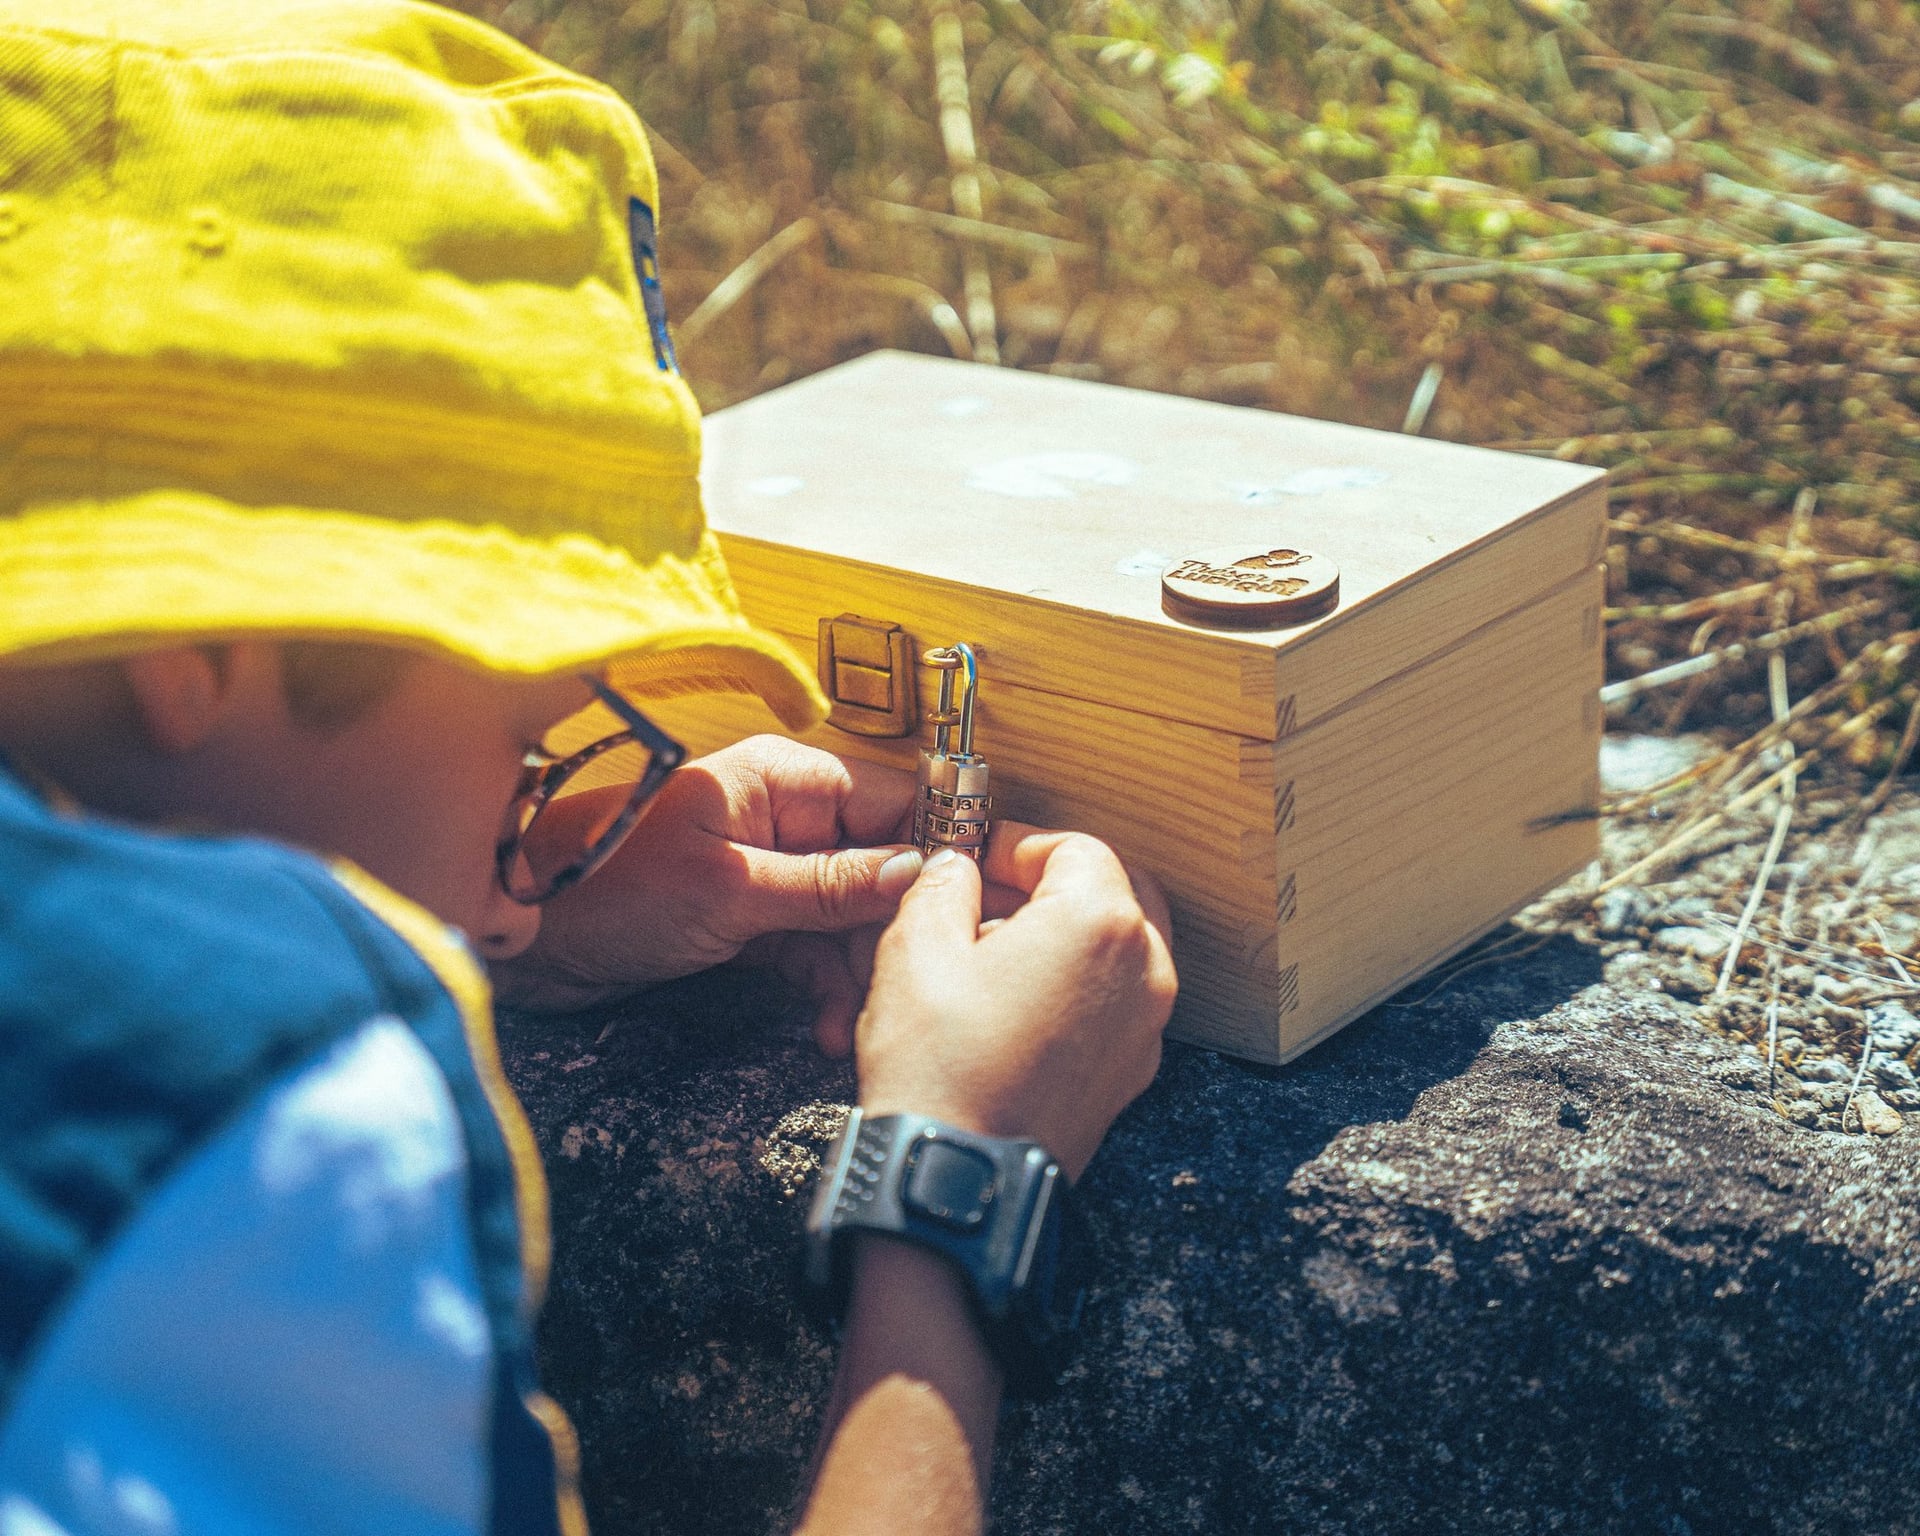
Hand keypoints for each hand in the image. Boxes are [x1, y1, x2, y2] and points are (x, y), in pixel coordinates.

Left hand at [493, 735, 919, 1040]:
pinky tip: (826, 1027)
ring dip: (858, 972)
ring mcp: (767, 869)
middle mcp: (783, 816)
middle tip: (911, 986)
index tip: (981, 900)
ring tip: (857, 1024)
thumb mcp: (730, 889)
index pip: (894, 802)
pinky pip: (811, 948)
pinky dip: (822, 987)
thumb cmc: (604, 886)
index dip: (941, 849)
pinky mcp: (747, 919)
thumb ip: (829, 885)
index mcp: (783, 779)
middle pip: (880, 867)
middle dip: (897, 930)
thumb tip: (919, 872)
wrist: (518, 935)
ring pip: (850, 917)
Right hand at [855, 824, 1176, 1180]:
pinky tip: (1013, 1004)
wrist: (959, 1179)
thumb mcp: (917, 948)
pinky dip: (1076, 985)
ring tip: (992, 952)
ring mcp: (1146, 1027)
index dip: (1014, 843)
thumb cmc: (941, 1066)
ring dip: (1065, 933)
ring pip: (1118, 946)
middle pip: (1111, 891)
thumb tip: (957, 867)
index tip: (972, 858)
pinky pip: (1114, 1001)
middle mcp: (1145, 970)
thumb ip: (945, 886)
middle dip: (1050, 884)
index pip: (1072, 847)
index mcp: (1101, 923)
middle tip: (986, 896)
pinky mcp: (1131, 1072)